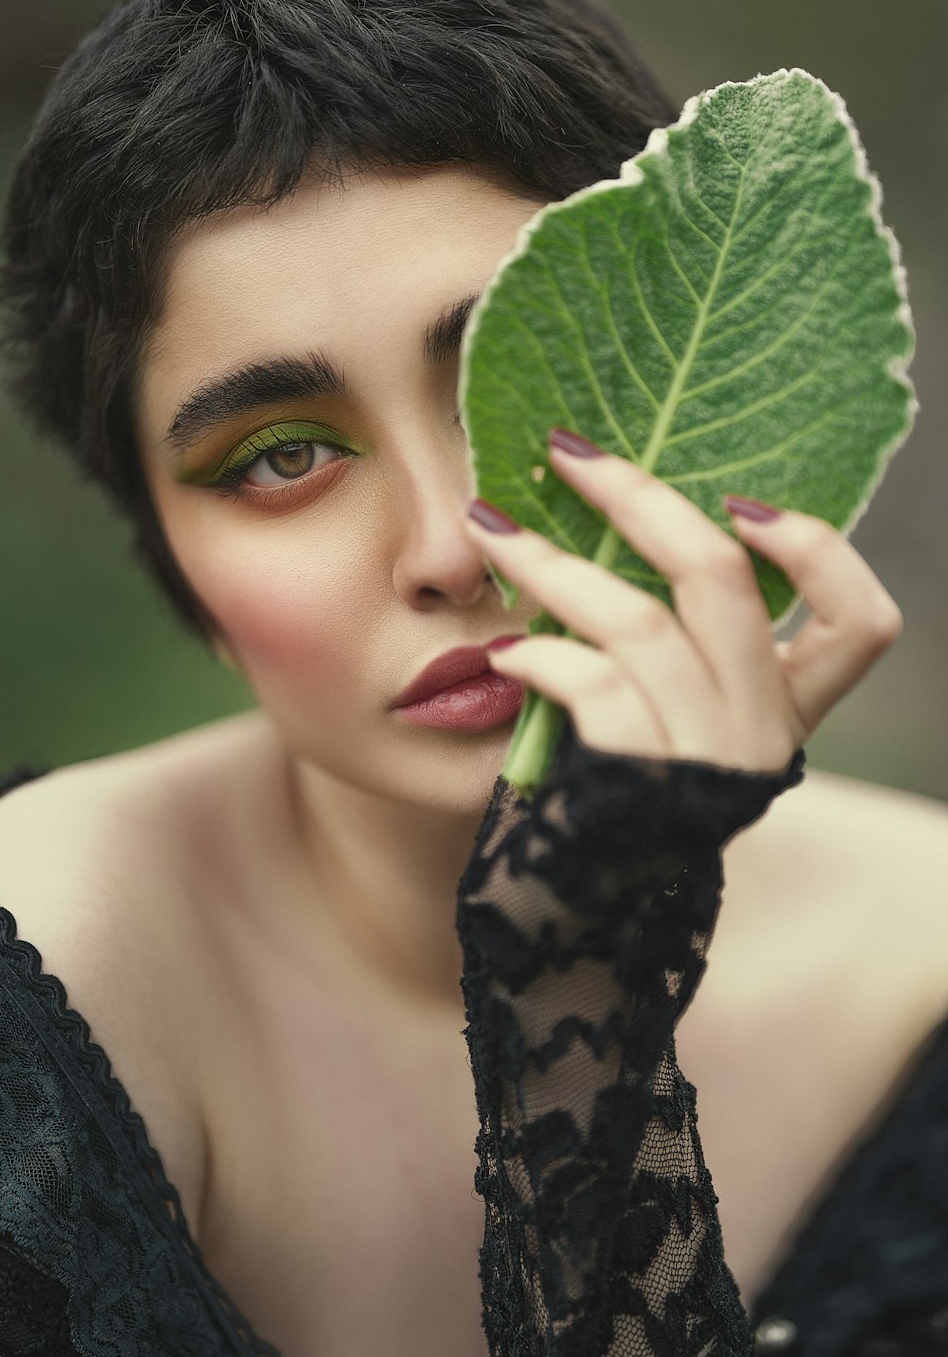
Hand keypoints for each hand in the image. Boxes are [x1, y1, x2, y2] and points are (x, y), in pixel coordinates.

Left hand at [465, 430, 902, 772]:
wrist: (589, 902)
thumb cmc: (631, 782)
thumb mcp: (686, 716)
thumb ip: (687, 641)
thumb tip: (625, 514)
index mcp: (789, 706)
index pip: (865, 623)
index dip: (817, 551)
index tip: (743, 504)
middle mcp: (760, 729)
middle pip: (722, 580)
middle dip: (638, 498)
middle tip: (566, 454)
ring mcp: (703, 757)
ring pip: (638, 622)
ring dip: (552, 565)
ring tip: (491, 531)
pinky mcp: (639, 780)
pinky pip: (591, 685)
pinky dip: (540, 655)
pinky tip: (506, 652)